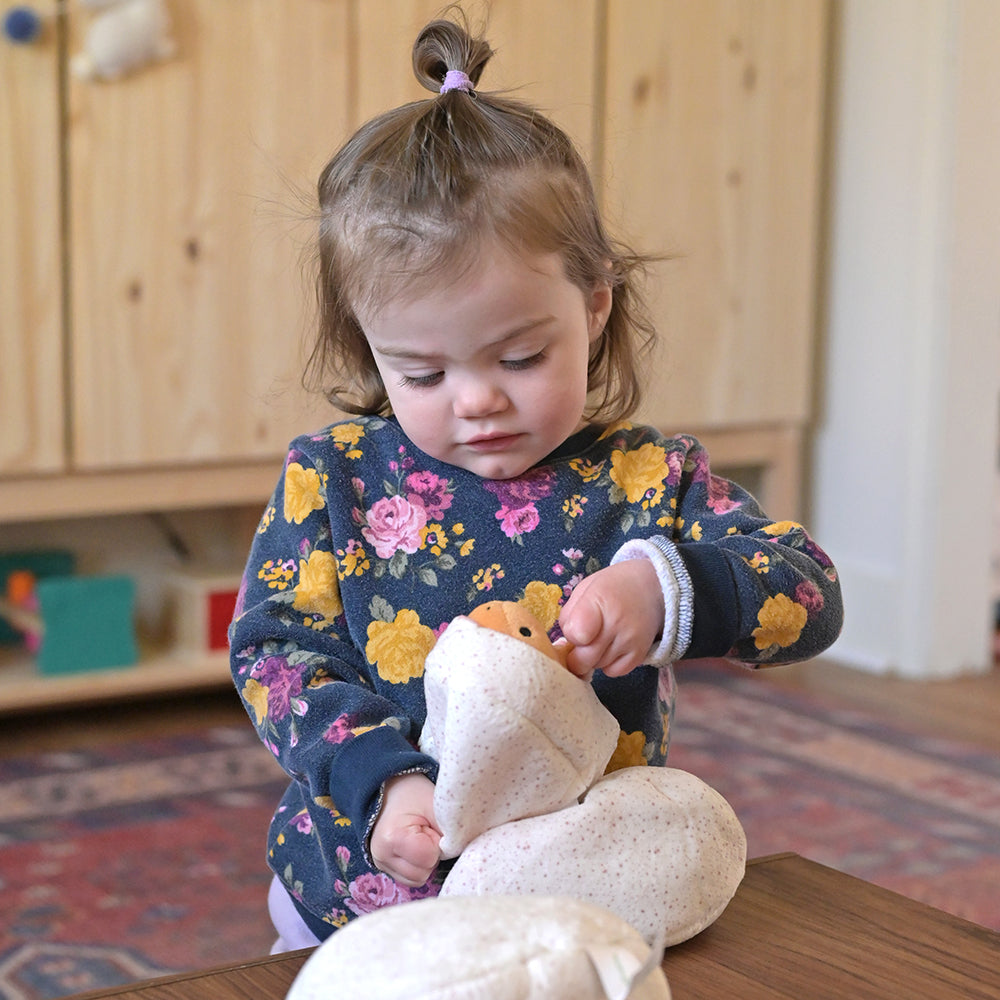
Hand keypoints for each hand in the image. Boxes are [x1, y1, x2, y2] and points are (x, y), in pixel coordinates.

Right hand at [370, 773, 440, 886]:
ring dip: (425, 861)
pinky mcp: (384, 868)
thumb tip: (462, 851)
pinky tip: (414, 847)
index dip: (436, 843)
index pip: (429, 859)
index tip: (430, 826)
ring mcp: (380, 864)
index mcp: (393, 838)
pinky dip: (418, 865)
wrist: (392, 789)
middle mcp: (381, 856)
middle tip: (426, 831)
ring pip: (418, 879)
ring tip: (419, 838)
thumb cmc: (414, 794)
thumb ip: (450, 829)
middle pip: (423, 873)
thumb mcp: (435, 804)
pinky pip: (411, 878)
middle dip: (431, 854)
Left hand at [559, 560, 664, 677]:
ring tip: (600, 638)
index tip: (575, 628)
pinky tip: (611, 647)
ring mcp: (629, 642)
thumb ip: (569, 615)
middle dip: (576, 655)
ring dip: (592, 658)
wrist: (651, 588)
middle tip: (581, 641)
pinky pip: (613, 672)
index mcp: (598, 601)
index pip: (576, 634)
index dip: (570, 635)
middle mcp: (616, 624)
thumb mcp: (585, 589)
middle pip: (583, 659)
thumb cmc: (612, 588)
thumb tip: (564, 643)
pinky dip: (608, 664)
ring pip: (596, 666)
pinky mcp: (639, 655)